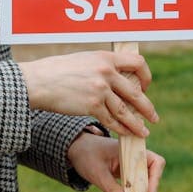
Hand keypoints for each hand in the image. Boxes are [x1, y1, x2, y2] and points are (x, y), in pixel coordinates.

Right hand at [18, 51, 158, 136]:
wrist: (39, 82)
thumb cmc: (57, 70)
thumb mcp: (84, 60)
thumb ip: (102, 66)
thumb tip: (117, 78)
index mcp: (106, 58)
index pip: (138, 62)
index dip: (145, 76)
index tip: (144, 86)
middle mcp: (106, 72)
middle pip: (135, 92)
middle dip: (147, 107)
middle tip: (153, 117)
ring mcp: (100, 90)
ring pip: (126, 110)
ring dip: (137, 123)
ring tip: (144, 132)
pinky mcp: (92, 105)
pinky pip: (112, 120)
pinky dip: (121, 129)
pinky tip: (127, 134)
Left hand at [68, 131, 164, 191]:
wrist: (79, 149)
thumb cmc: (88, 155)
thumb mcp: (97, 171)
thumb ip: (110, 187)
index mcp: (133, 150)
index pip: (155, 162)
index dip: (155, 179)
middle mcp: (137, 160)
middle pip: (152, 179)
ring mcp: (133, 170)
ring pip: (145, 188)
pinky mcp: (128, 179)